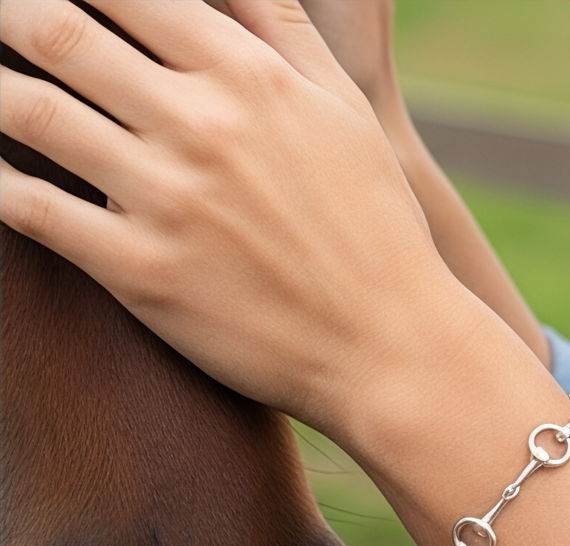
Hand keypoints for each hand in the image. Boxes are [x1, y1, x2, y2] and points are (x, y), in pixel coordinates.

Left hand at [0, 0, 458, 439]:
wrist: (389, 346)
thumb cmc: (378, 231)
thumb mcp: (346, 115)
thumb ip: (281, 32)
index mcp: (247, 77)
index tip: (48, 0)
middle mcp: (199, 126)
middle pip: (53, 30)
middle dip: (7, 14)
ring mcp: (165, 200)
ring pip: (27, 112)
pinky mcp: (141, 273)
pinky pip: (31, 211)